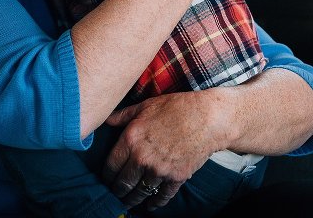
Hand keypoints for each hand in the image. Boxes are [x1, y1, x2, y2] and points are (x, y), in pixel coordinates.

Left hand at [101, 91, 229, 210]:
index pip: (110, 166)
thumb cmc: (175, 108)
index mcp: (130, 139)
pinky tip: (150, 205)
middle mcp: (142, 158)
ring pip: (140, 192)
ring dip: (133, 200)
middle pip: (123, 183)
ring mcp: (159, 170)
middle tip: (115, 194)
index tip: (105, 180)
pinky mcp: (176, 178)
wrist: (207, 119)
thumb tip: (106, 119)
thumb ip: (123, 115)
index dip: (106, 176)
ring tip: (129, 202)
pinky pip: (162, 196)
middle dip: (117, 191)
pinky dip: (155, 203)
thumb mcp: (145, 106)